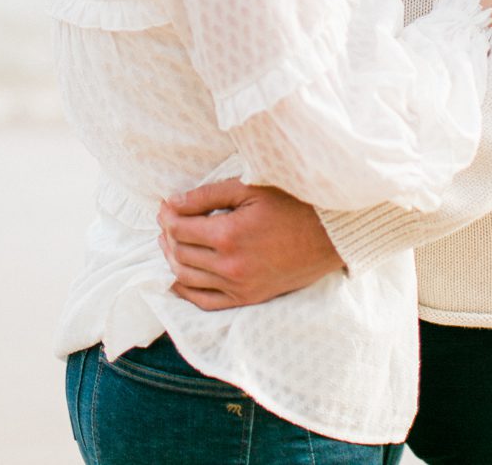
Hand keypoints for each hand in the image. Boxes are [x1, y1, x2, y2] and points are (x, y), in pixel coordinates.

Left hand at [157, 179, 342, 310]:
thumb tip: (172, 203)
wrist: (328, 236)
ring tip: (169, 242)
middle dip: (167, 235)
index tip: (164, 205)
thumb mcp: (249, 189)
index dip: (167, 216)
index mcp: (228, 235)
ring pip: (188, 278)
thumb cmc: (291, 204)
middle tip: (166, 220)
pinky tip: (178, 279)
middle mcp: (230, 266)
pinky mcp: (247, 298)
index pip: (180, 228)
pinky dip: (186, 291)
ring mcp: (238, 287)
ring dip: (172, 260)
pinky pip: (205, 302)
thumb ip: (207, 195)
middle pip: (181, 253)